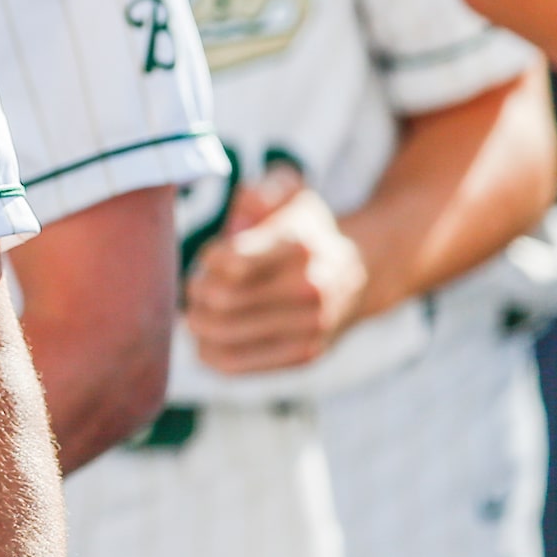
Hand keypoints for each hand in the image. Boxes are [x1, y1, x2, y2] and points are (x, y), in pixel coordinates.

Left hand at [182, 169, 364, 372]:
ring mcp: (310, 327)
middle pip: (220, 299)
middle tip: (197, 284)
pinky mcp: (304, 356)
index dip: (209, 259)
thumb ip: (262, 191)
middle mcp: (310, 289)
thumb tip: (243, 210)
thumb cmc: (306, 229)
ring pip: (222, 335)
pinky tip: (207, 337)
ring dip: (198, 321)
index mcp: (300, 245)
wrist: (360, 272)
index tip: (213, 256)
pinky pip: (236, 364)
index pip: (231, 263)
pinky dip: (209, 351)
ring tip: (200, 309)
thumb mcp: (291, 193)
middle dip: (196, 289)